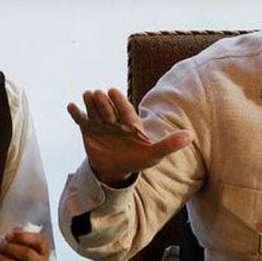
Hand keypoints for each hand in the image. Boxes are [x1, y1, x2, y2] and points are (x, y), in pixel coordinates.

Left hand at [0, 227, 50, 260]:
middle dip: (10, 248)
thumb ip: (19, 236)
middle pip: (27, 254)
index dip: (23, 236)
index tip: (9, 234)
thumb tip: (17, 229)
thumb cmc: (19, 258)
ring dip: (2, 259)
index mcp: (44, 251)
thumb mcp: (22, 244)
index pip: (39, 241)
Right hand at [67, 88, 192, 185]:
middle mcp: (115, 120)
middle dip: (103, 102)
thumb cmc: (138, 159)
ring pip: (95, 111)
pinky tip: (71, 106)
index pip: (126, 110)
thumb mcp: (154, 154)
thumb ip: (170, 144)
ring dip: (90, 104)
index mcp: (131, 122)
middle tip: (97, 93)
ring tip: (86, 95)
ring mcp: (101, 124)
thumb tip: (190, 136)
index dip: (119, 102)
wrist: (115, 169)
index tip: (113, 91)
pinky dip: (76, 113)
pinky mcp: (88, 130)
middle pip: (109, 109)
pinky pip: (81, 120)